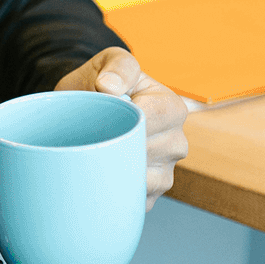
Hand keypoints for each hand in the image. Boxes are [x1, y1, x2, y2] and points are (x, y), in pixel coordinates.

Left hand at [55, 47, 187, 208]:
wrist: (89, 111)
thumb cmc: (101, 84)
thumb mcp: (108, 63)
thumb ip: (116, 66)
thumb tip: (109, 87)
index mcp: (172, 108)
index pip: (155, 118)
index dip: (124, 118)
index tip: (99, 115)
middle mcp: (176, 143)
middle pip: (148, 152)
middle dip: (115, 144)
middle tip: (88, 135)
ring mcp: (165, 172)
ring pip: (142, 181)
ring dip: (112, 169)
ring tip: (92, 153)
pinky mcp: (149, 194)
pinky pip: (132, 200)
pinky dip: (111, 190)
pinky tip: (98, 173)